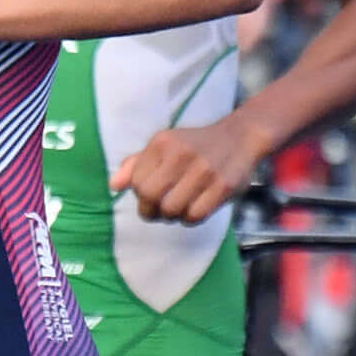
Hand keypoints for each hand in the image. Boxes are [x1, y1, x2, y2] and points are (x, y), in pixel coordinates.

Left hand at [114, 119, 263, 224]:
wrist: (240, 137)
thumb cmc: (195, 145)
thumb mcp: (164, 145)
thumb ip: (136, 164)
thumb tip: (114, 186)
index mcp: (162, 142)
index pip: (136, 182)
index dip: (140, 195)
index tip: (151, 193)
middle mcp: (182, 154)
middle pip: (150, 198)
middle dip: (151, 210)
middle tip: (160, 209)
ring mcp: (204, 170)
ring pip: (172, 210)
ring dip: (172, 216)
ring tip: (179, 207)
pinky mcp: (223, 186)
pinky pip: (195, 216)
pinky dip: (190, 219)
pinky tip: (194, 208)